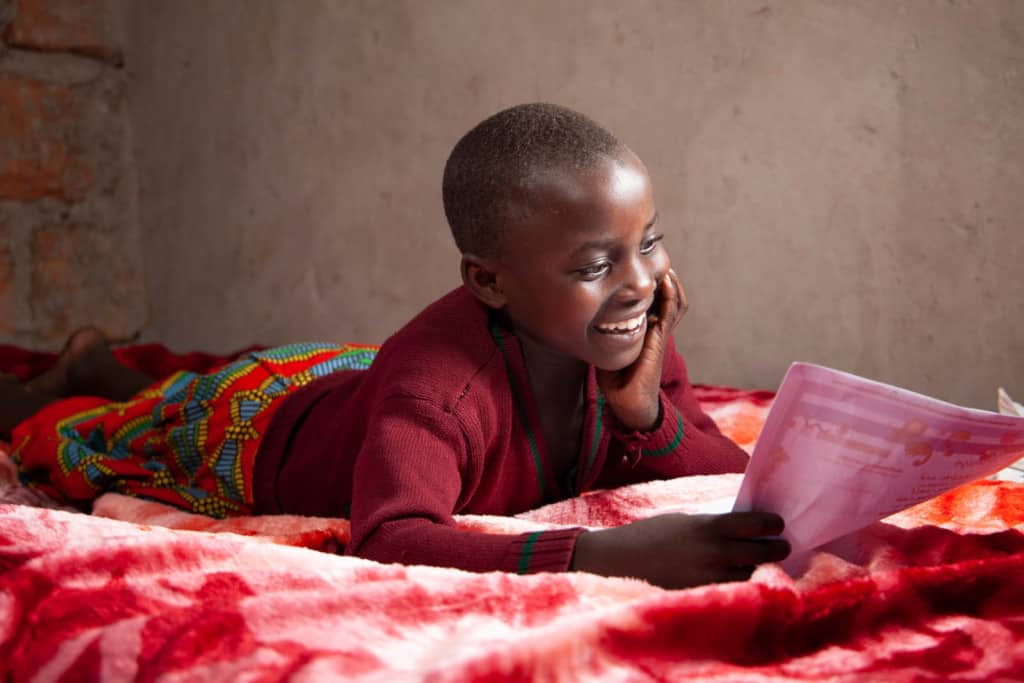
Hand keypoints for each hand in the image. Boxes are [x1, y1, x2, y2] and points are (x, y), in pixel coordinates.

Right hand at [571, 511, 788, 589]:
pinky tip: (744, 577)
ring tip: (765, 563)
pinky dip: (741, 582)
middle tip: (783, 546)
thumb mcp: (684, 520)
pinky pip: (732, 589)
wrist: (621, 560)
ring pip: (749, 574)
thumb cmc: (652, 534)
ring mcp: (709, 576)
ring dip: (759, 568)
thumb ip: (712, 524)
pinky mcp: (702, 593)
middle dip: (776, 549)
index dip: (772, 524)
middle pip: (760, 552)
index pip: (754, 525)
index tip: (779, 524)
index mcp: (709, 527)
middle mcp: (714, 552)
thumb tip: (743, 526)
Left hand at [596, 268, 687, 430]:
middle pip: (669, 294)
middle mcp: (655, 327)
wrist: (627, 402)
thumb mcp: (603, 345)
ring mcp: (660, 332)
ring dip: (671, 280)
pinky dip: (670, 294)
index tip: (639, 262)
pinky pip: (671, 311)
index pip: (653, 298)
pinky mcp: (660, 338)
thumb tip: (576, 313)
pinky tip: (665, 280)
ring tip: (663, 263)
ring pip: (675, 300)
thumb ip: (599, 330)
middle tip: (654, 257)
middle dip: (664, 275)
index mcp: (644, 328)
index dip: (650, 280)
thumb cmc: (614, 378)